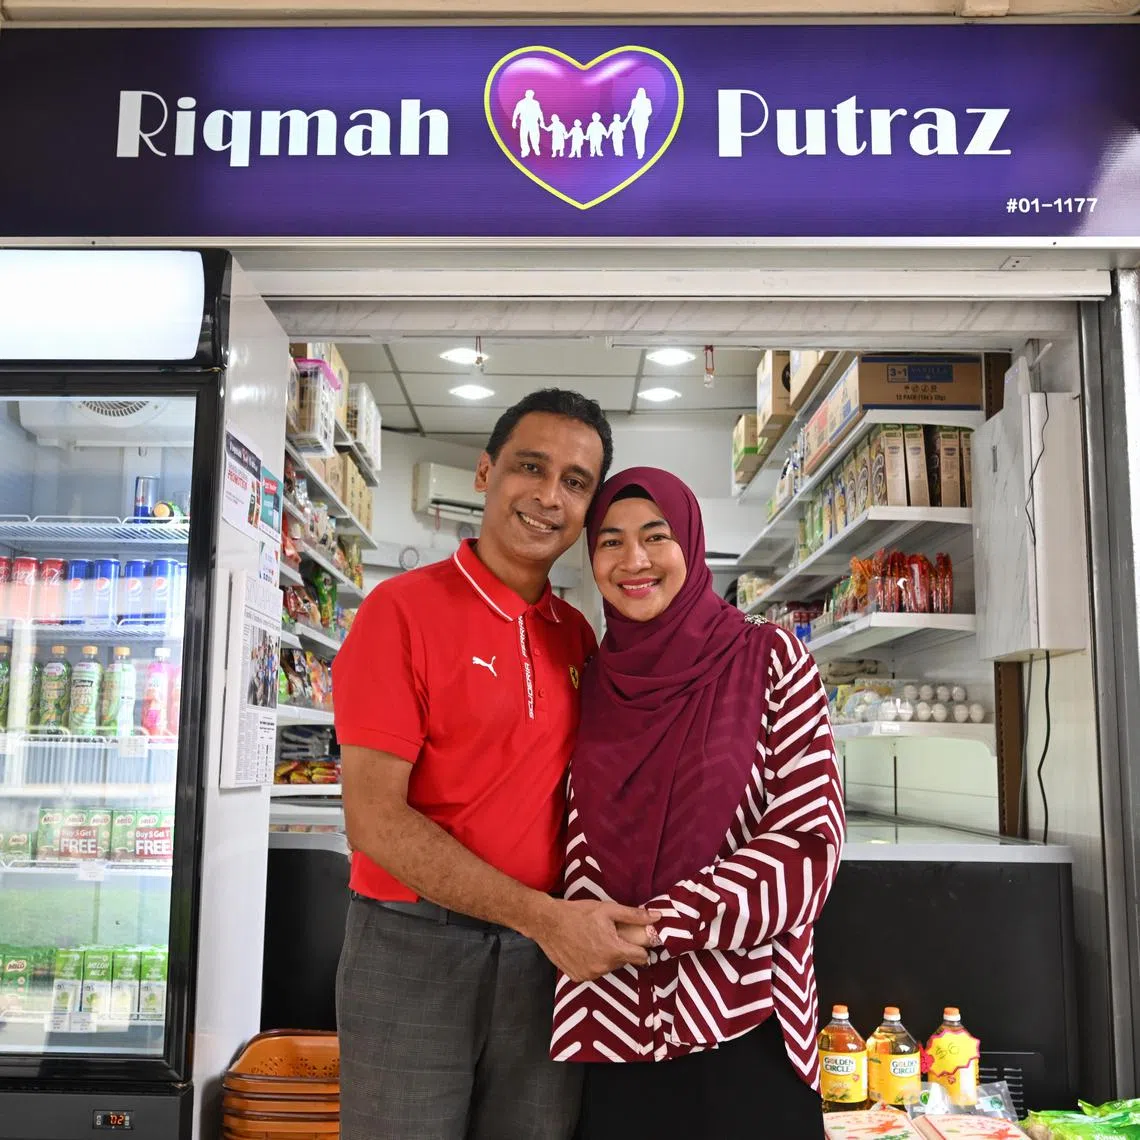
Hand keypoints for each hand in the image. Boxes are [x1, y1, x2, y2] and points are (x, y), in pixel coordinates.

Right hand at [529, 898, 661, 982]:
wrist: (547, 922)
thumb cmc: (578, 913)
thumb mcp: (608, 910)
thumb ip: (634, 915)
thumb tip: (657, 917)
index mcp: (614, 951)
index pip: (641, 957)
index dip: (641, 947)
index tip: (636, 940)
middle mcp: (603, 968)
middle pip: (623, 961)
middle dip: (620, 949)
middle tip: (608, 934)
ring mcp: (589, 975)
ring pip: (608, 967)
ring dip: (606, 956)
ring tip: (593, 939)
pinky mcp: (578, 977)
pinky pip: (593, 972)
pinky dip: (591, 962)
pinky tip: (582, 948)